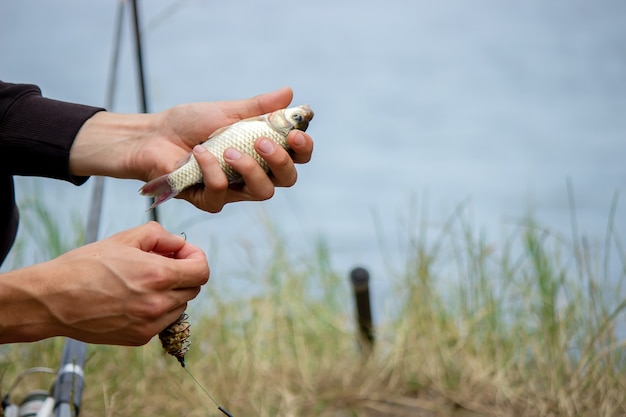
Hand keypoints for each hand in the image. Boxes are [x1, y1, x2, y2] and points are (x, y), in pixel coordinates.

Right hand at [0, 222, 208, 344]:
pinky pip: (162, 322)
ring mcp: (150, 324)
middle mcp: (159, 304)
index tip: (183, 254)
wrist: (53, 299)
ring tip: (143, 282)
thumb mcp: (125, 238)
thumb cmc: (86, 265)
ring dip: (171, 293)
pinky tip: (133, 299)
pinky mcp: (139, 338)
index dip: (196, 258)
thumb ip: (161, 237)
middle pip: (193, 289)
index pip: (202, 271)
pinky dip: (157, 310)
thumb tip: (180, 245)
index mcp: (159, 276)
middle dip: (183, 273)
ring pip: (180, 306)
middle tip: (160, 264)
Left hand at [145, 87, 313, 211]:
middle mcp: (253, 173)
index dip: (303, 149)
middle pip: (287, 179)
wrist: (152, 135)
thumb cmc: (189, 123)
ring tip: (229, 149)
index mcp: (262, 151)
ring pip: (262, 192)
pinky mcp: (210, 200)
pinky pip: (222, 193)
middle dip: (280, 161)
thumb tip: (290, 93)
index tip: (295, 134)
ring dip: (250, 169)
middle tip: (262, 142)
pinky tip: (199, 153)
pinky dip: (213, 170)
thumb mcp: (226, 110)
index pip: (296, 157)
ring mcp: (234, 189)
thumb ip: (258, 107)